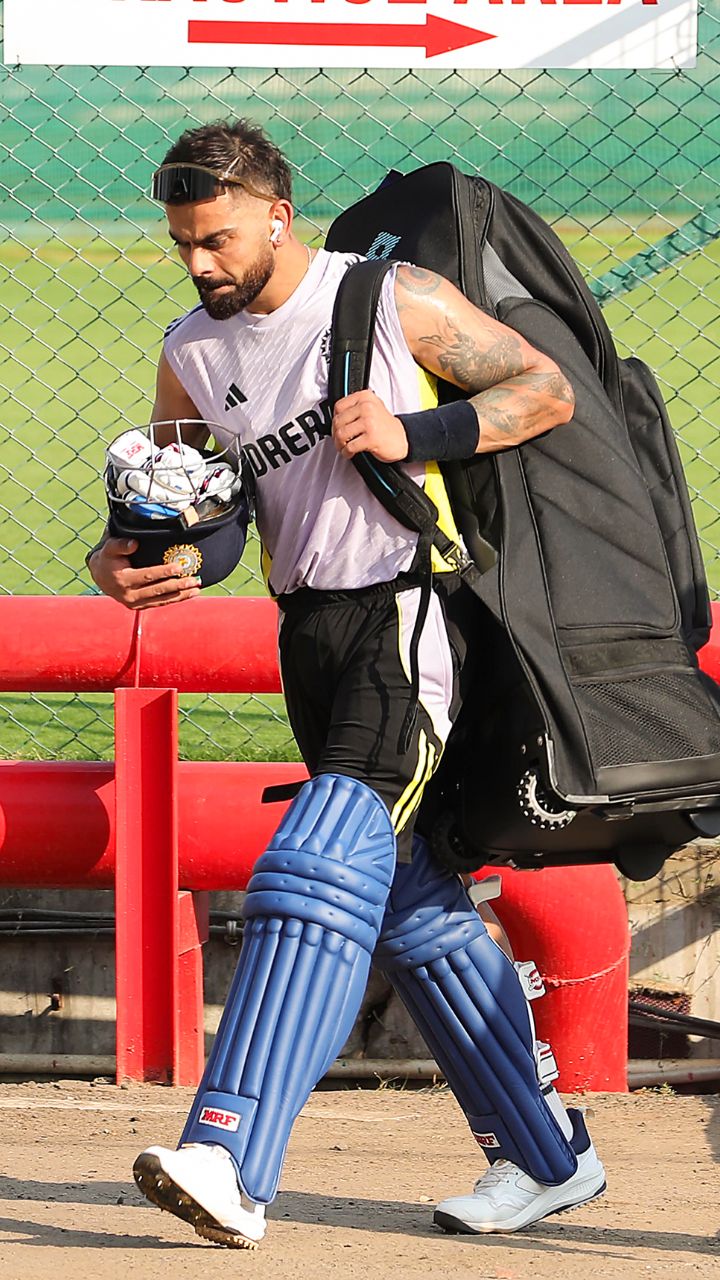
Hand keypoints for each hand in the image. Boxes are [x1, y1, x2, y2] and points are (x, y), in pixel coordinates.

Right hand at [87, 537, 201, 610]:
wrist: (100, 576)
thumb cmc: (109, 558)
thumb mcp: (110, 548)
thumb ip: (120, 544)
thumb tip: (134, 543)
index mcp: (123, 580)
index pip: (147, 576)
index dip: (163, 572)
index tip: (178, 567)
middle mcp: (129, 595)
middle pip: (158, 590)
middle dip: (178, 586)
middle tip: (194, 580)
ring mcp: (135, 603)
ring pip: (161, 600)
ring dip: (181, 595)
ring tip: (196, 589)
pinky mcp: (140, 607)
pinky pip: (160, 603)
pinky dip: (175, 599)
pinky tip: (188, 594)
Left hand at [332, 390, 408, 462]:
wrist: (401, 439)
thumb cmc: (384, 426)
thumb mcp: (371, 408)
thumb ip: (354, 407)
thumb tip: (334, 417)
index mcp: (365, 397)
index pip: (338, 406)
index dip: (334, 419)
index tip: (337, 427)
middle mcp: (367, 407)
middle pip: (338, 421)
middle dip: (335, 434)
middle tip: (339, 441)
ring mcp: (369, 422)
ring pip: (341, 434)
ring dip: (339, 445)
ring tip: (343, 448)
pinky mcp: (371, 437)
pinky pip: (350, 446)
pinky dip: (347, 452)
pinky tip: (350, 453)